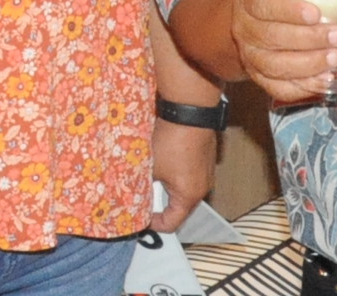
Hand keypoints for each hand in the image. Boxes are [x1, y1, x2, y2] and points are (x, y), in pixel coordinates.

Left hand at [148, 118, 217, 232]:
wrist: (189, 112)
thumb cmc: (171, 141)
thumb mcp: (150, 166)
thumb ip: (141, 184)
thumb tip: (131, 193)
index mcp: (188, 196)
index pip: (172, 224)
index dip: (154, 224)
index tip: (141, 219)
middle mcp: (202, 188)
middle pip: (179, 208)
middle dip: (160, 206)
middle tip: (143, 200)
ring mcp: (206, 172)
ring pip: (184, 189)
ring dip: (167, 188)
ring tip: (150, 178)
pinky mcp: (205, 157)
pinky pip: (189, 174)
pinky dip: (176, 174)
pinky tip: (163, 161)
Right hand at [221, 0, 336, 103]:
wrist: (252, 26)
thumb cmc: (279, 5)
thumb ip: (318, 2)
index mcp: (250, 2)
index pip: (265, 5)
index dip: (290, 11)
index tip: (316, 13)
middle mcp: (245, 31)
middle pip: (272, 37)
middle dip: (309, 39)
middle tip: (336, 36)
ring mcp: (250, 58)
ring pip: (276, 66)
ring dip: (310, 64)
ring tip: (335, 57)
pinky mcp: (259, 80)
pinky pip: (281, 89)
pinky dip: (306, 86)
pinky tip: (327, 78)